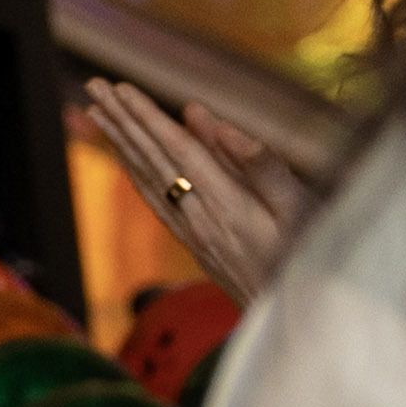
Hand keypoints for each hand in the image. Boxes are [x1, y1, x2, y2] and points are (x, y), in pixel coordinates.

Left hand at [77, 76, 308, 302]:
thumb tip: (215, 123)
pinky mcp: (196, 244)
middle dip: (123, 120)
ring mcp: (194, 233)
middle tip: (94, 87)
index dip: (147, 116)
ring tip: (98, 112)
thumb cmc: (311, 260)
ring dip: (121, 142)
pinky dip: (135, 173)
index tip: (120, 89)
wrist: (296, 320)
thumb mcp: (300, 208)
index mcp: (227, 203)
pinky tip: (125, 161)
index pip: (178, 149)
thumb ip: (261, 165)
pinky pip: (156, 200)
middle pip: (153, 159)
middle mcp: (200, 217)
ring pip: (147, 178)